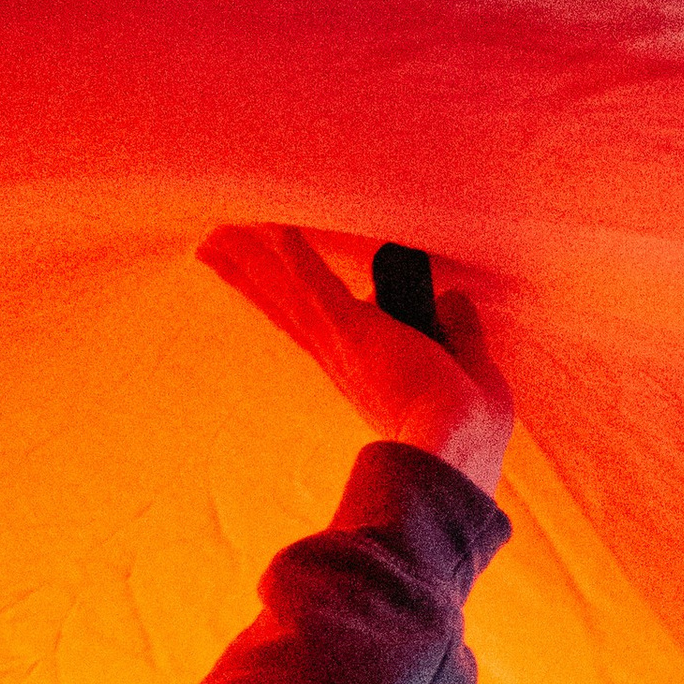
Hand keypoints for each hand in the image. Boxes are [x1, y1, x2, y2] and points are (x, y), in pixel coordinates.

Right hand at [197, 224, 514, 497]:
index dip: (294, 302)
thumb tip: (454, 300)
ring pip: (288, 293)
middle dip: (249, 275)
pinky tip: (269, 227)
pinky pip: (316, 282)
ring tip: (213, 236)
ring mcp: (343, 347)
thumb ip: (461, 333)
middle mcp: (343, 361)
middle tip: (210, 248)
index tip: (272, 287)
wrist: (455, 457)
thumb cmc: (469, 434)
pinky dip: (296, 255)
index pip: (322, 328)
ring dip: (251, 261)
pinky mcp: (353, 331)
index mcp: (368, 373)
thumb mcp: (472, 371)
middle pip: (285, 307)